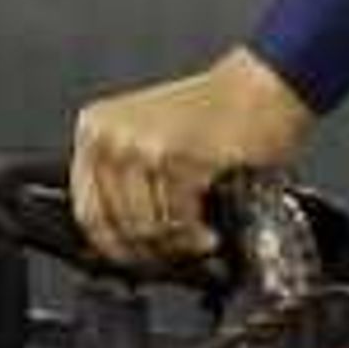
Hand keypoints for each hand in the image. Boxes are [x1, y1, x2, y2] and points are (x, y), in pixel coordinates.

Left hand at [71, 47, 314, 266]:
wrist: (262, 88)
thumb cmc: (218, 112)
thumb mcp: (152, 138)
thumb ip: (129, 179)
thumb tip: (126, 237)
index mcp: (95, 128)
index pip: (86, 207)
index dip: (111, 244)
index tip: (133, 259)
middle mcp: (110, 134)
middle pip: (116, 222)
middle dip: (150, 250)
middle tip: (173, 258)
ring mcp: (140, 145)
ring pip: (145, 225)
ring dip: (176, 245)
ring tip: (197, 243)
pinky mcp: (174, 157)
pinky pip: (177, 218)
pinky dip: (196, 236)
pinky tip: (210, 235)